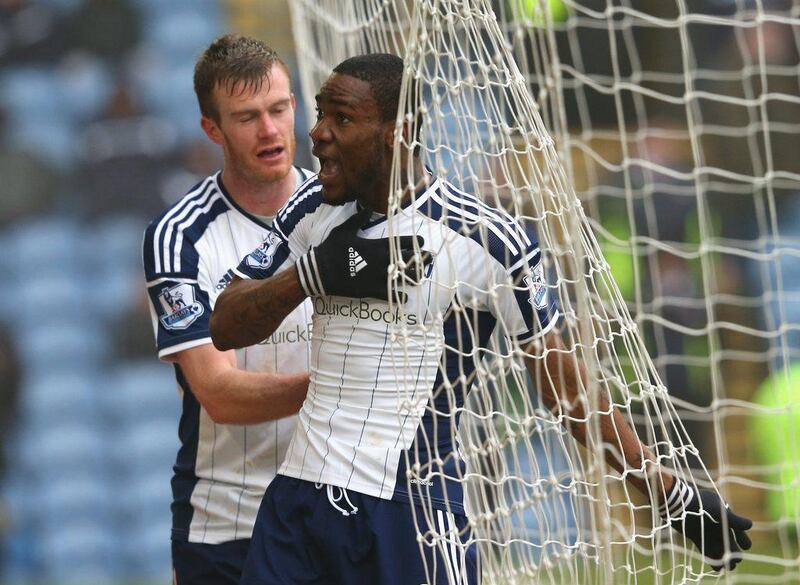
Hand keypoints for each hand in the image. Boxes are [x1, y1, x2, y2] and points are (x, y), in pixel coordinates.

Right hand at [295, 207, 429, 299]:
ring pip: (401, 277)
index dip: (414, 241)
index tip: (422, 241)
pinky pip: (388, 294)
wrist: (320, 271)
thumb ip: (358, 219)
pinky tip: (406, 297)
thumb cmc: (331, 248)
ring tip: (423, 275)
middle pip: (406, 259)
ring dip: (413, 276)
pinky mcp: (370, 290)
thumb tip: (367, 207)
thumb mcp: (344, 229)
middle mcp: (379, 261)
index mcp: (375, 246)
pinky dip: (398, 296)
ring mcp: (376, 277)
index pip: (400, 242)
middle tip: (429, 257)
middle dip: (419, 258)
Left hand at [660, 478, 751, 570]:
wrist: (678, 503)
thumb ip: (733, 519)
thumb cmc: (699, 504)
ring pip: (718, 548)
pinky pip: (706, 550)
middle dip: (733, 552)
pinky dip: (712, 559)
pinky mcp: (696, 536)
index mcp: (725, 516)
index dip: (743, 539)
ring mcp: (706, 531)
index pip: (738, 531)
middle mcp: (716, 525)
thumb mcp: (718, 510)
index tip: (745, 546)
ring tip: (728, 567)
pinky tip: (717, 568)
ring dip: (723, 558)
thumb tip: (750, 525)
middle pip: (729, 542)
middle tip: (735, 560)